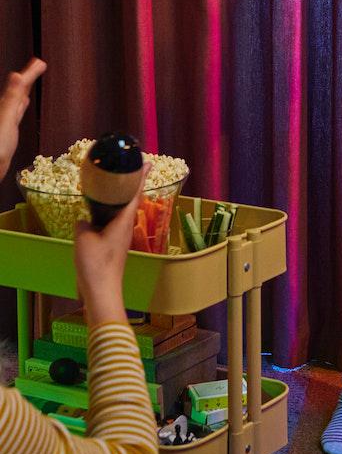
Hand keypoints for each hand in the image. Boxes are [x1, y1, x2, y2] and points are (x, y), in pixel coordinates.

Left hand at [0, 58, 45, 181]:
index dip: (30, 73)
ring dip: (24, 90)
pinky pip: (16, 112)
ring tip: (29, 80)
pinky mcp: (6, 130)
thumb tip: (17, 74)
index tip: (40, 62)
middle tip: (38, 65)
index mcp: (4, 106)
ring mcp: (4, 120)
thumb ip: (11, 98)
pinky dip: (20, 106)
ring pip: (15, 100)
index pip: (19, 85)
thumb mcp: (5, 119)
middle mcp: (3, 111)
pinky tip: (23, 105)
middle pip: (17, 90)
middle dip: (27, 77)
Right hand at [74, 165, 147, 324]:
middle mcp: (125, 228)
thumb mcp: (83, 238)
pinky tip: (99, 214)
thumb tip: (85, 221)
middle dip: (130, 185)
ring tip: (113, 187)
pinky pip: (113, 224)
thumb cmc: (95, 263)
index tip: (146, 162)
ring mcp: (121, 239)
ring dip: (119, 200)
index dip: (140, 177)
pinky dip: (108, 214)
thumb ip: (83, 224)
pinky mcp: (114, 247)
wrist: (102, 291)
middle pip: (130, 201)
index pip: (134, 194)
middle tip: (129, 168)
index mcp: (123, 222)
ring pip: (121, 213)